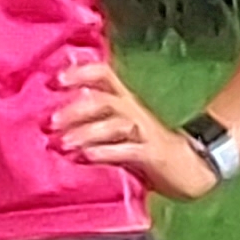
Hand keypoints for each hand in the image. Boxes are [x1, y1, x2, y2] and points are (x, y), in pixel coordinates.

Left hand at [51, 54, 218, 199]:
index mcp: (124, 100)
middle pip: (104, 100)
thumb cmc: (144, 147)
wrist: (192, 168)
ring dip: (86, 133)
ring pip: (115, 124)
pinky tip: (88, 157)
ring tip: (63, 144)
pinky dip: (106, 152)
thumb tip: (47, 121)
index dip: (80, 72)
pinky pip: (129, 149)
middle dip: (75, 110)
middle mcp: (134, 111)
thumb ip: (90, 122)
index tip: (53, 80)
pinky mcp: (153, 154)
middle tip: (50, 123)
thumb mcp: (117, 130)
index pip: (104, 74)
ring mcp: (145, 132)